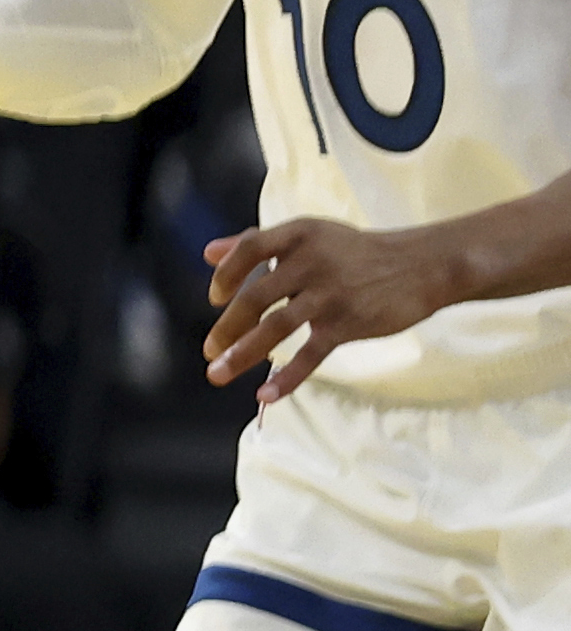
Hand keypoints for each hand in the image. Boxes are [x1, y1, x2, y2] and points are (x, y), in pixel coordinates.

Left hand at [202, 216, 466, 399]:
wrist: (424, 265)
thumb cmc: (356, 252)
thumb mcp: (309, 236)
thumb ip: (256, 243)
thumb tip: (207, 253)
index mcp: (299, 235)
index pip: (249, 249)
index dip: (226, 274)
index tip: (216, 298)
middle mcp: (312, 262)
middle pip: (255, 297)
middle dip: (227, 329)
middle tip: (210, 350)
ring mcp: (331, 294)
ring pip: (276, 328)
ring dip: (242, 355)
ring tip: (217, 374)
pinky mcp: (349, 323)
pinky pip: (311, 354)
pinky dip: (287, 378)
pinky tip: (265, 395)